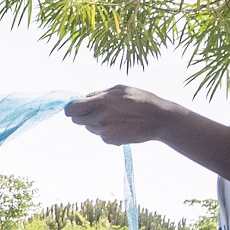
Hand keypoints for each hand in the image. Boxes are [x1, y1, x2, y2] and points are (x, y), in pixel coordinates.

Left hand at [66, 83, 180, 146]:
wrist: (159, 120)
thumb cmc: (141, 99)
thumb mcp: (120, 89)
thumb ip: (99, 93)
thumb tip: (84, 98)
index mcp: (101, 101)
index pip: (72, 109)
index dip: (71, 107)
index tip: (75, 106)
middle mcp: (100, 117)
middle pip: (76, 120)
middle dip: (81, 115)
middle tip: (93, 110)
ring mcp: (104, 131)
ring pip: (89, 127)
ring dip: (94, 122)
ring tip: (114, 116)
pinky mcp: (110, 140)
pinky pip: (100, 134)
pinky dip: (106, 130)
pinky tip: (120, 124)